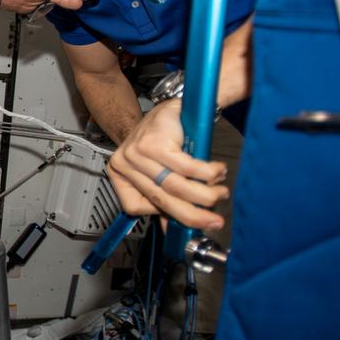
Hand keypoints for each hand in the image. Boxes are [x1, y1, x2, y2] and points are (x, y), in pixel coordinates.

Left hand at [106, 99, 229, 230]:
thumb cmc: (161, 141)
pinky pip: (186, 168)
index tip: (193, 224)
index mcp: (119, 176)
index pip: (137, 206)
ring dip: (205, 194)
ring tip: (220, 192)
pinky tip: (217, 172)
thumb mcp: (158, 172)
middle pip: (160, 199)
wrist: (168, 111)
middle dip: (193, 215)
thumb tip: (172, 229)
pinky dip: (207, 173)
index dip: (167, 217)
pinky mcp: (155, 143)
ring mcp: (136, 153)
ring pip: (175, 186)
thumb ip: (162, 200)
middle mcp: (123, 165)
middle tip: (215, 220)